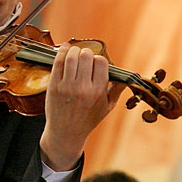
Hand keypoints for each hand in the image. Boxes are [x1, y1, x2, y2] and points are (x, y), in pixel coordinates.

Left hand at [39, 43, 124, 170]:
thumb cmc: (88, 119)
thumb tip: (127, 77)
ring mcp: (67, 87)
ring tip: (75, 52)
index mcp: (98, 91)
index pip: (101, 62)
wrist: (66, 132)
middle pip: (86, 56)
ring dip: (74, 50)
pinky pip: (57, 63)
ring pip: (71, 57)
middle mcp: (83, 88)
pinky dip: (61, 52)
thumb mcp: (107, 107)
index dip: (99, 58)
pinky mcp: (54, 86)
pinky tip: (65, 49)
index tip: (96, 62)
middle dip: (86, 52)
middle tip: (85, 56)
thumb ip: (117, 90)